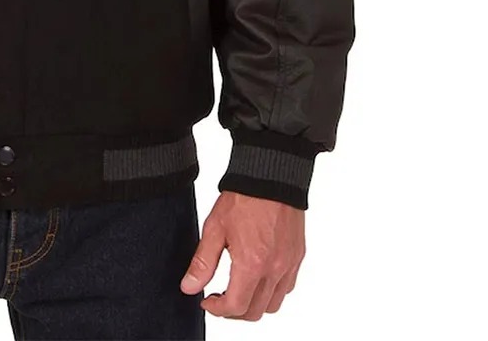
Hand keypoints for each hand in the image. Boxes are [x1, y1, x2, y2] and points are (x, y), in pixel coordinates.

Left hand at [179, 190, 304, 320]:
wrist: (270, 176)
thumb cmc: (243, 198)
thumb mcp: (214, 228)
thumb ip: (202, 262)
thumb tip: (189, 287)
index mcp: (252, 264)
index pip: (236, 306)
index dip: (217, 310)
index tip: (206, 302)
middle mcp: (275, 270)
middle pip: (255, 312)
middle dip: (234, 311)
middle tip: (219, 298)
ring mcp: (289, 265)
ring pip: (273, 304)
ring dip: (254, 304)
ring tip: (237, 289)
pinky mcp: (297, 257)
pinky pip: (286, 288)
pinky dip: (271, 292)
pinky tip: (257, 277)